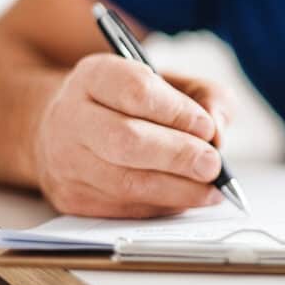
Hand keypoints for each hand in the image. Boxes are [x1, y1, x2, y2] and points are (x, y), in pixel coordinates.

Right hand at [33, 54, 234, 217]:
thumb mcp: (171, 83)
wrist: (70, 128)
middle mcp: (71, 116)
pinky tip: (185, 198)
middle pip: (126, 140)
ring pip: (125, 183)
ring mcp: (67, 160)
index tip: (206, 127)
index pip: (136, 91)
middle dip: (178, 155)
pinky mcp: (72, 198)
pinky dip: (162, 206)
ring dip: (178, 190)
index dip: (177, 112)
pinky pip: (123, 208)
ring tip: (211, 189)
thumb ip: (205, 96)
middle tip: (212, 164)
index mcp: (95, 76)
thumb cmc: (131, 104)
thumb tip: (217, 130)